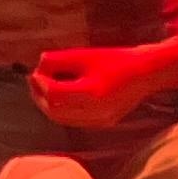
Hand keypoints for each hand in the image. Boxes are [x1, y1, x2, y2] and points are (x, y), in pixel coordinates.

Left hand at [27, 47, 154, 129]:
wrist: (144, 74)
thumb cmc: (114, 60)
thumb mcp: (83, 55)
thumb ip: (57, 61)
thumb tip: (38, 68)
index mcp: (91, 93)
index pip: (54, 95)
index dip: (39, 84)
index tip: (34, 72)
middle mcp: (96, 112)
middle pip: (55, 111)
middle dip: (39, 96)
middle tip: (33, 81)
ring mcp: (101, 121)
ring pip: (63, 120)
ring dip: (48, 105)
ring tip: (42, 89)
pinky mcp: (104, 124)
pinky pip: (74, 121)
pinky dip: (62, 111)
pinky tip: (59, 98)